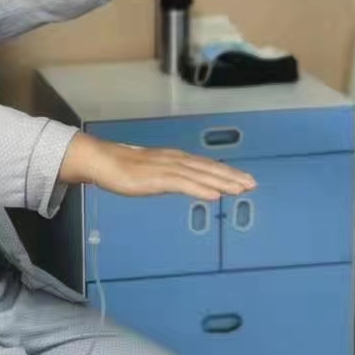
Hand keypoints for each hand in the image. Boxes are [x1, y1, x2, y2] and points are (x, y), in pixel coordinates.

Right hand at [60, 132, 255, 202]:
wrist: (102, 161)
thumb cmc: (123, 168)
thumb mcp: (152, 173)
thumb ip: (169, 177)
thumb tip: (185, 184)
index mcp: (174, 158)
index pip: (205, 165)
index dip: (226, 172)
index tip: (244, 179)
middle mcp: (175, 160)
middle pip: (208, 168)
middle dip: (231, 176)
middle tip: (252, 184)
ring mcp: (167, 168)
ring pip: (200, 175)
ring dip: (221, 182)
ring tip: (240, 189)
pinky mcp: (157, 178)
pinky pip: (183, 184)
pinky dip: (200, 188)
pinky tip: (214, 195)